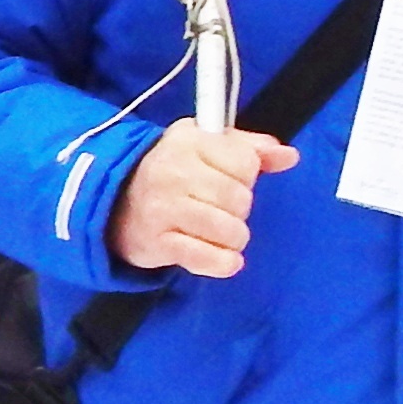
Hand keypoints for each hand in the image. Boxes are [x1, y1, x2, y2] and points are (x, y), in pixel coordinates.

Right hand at [112, 122, 295, 277]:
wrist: (113, 202)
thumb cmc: (170, 171)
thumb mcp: (205, 146)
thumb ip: (250, 148)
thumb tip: (289, 156)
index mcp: (189, 140)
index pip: (245, 162)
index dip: (246, 176)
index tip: (228, 179)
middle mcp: (174, 171)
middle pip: (239, 198)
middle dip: (239, 209)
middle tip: (220, 209)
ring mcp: (164, 208)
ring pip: (228, 229)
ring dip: (233, 237)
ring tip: (220, 233)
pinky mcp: (158, 243)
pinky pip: (205, 258)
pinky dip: (222, 262)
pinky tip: (225, 258)